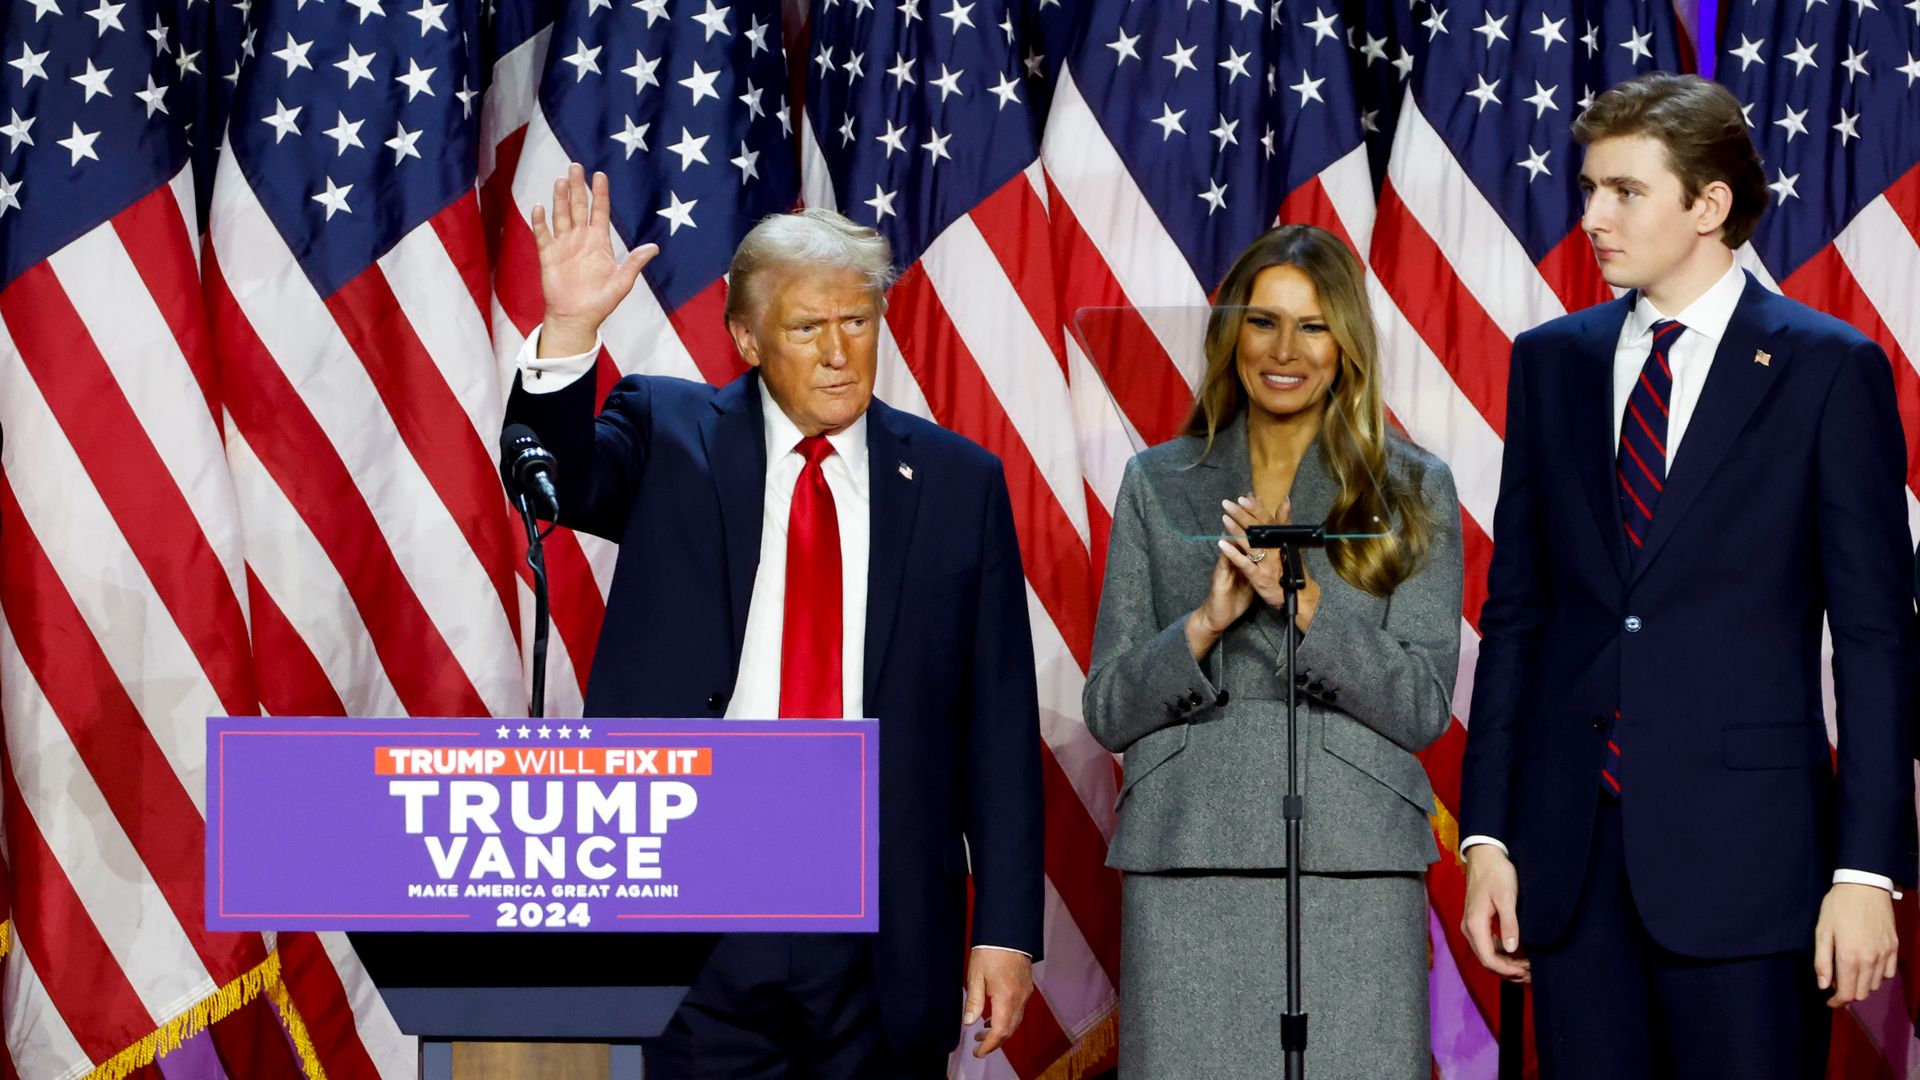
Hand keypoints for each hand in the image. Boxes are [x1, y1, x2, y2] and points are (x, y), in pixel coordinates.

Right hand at [530, 163, 657, 356]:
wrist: (577, 318)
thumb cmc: (601, 301)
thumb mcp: (622, 281)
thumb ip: (635, 262)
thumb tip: (654, 248)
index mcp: (599, 242)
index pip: (599, 211)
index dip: (600, 193)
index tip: (600, 175)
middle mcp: (580, 239)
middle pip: (578, 207)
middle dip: (577, 187)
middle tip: (576, 167)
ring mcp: (563, 245)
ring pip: (561, 216)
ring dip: (560, 199)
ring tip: (561, 181)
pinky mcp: (548, 256)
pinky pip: (542, 235)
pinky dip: (540, 222)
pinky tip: (540, 208)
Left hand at [962, 948, 1032, 1058]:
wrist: (1009, 931)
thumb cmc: (991, 951)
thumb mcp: (976, 976)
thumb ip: (974, 1001)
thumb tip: (968, 1021)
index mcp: (1007, 999)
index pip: (999, 1032)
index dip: (988, 1046)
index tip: (977, 1052)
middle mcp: (1020, 999)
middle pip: (1009, 1030)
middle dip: (994, 1041)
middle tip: (978, 1044)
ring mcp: (1025, 993)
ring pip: (1015, 1021)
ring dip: (1001, 1030)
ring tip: (983, 1030)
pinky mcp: (1026, 986)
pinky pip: (1018, 1010)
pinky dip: (1007, 1018)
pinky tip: (995, 1014)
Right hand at [1187, 501, 1256, 657]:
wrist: (1218, 614)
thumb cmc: (1235, 596)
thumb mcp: (1252, 577)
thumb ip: (1259, 562)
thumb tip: (1269, 550)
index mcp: (1243, 557)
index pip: (1250, 534)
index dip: (1255, 517)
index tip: (1257, 499)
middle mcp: (1233, 558)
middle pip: (1240, 534)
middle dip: (1243, 516)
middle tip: (1244, 499)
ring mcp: (1226, 566)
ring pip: (1231, 545)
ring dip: (1232, 529)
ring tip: (1233, 513)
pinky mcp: (1221, 578)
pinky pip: (1225, 564)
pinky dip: (1226, 553)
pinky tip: (1224, 543)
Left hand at [1219, 495, 1320, 632]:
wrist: (1298, 595)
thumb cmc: (1290, 566)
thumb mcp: (1290, 543)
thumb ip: (1284, 522)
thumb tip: (1285, 500)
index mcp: (1282, 540)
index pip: (1268, 520)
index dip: (1256, 508)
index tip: (1244, 497)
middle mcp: (1276, 550)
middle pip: (1258, 529)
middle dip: (1242, 515)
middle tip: (1227, 504)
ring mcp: (1267, 564)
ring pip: (1251, 544)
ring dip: (1236, 530)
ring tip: (1224, 519)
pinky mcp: (1259, 578)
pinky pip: (1245, 564)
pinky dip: (1233, 553)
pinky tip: (1222, 544)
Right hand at [1461, 845, 1529, 980]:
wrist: (1484, 856)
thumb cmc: (1496, 874)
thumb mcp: (1507, 898)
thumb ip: (1509, 924)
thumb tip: (1511, 949)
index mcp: (1475, 924)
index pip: (1488, 959)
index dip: (1507, 970)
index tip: (1526, 970)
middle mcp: (1469, 928)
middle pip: (1486, 960)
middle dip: (1507, 971)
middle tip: (1530, 973)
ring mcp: (1471, 925)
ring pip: (1486, 954)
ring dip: (1505, 964)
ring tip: (1526, 967)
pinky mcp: (1476, 921)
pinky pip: (1486, 945)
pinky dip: (1500, 954)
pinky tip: (1515, 954)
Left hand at [1814, 883, 1897, 1006]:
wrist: (1865, 886)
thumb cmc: (1838, 907)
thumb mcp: (1822, 931)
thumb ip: (1822, 961)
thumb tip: (1824, 986)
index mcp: (1850, 958)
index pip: (1847, 994)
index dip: (1837, 1002)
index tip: (1830, 1001)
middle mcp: (1871, 961)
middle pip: (1862, 993)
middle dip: (1848, 992)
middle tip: (1836, 979)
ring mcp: (1885, 955)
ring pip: (1875, 985)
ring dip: (1862, 983)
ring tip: (1850, 969)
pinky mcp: (1894, 948)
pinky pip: (1888, 973)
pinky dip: (1877, 975)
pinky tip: (1866, 963)